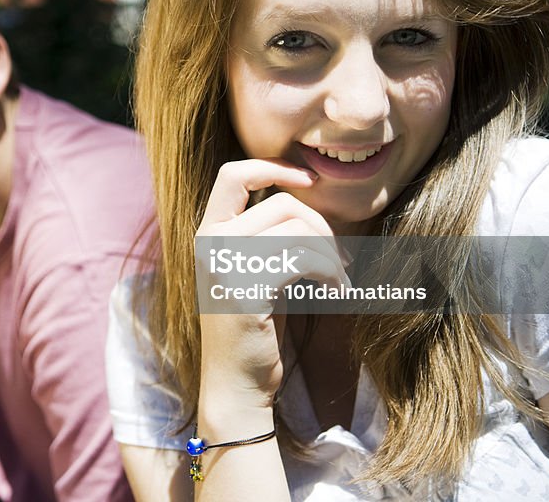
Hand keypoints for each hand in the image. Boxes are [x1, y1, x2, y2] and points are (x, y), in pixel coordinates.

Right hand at [195, 159, 348, 424]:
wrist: (237, 381)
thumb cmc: (255, 326)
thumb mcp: (256, 269)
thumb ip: (266, 234)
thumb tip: (309, 200)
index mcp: (209, 232)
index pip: (233, 174)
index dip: (273, 167)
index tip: (308, 180)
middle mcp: (210, 242)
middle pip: (282, 204)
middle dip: (322, 227)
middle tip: (339, 260)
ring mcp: (224, 264)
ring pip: (297, 230)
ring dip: (331, 255)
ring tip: (339, 280)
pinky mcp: (245, 288)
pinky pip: (303, 258)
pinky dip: (330, 273)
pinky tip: (336, 293)